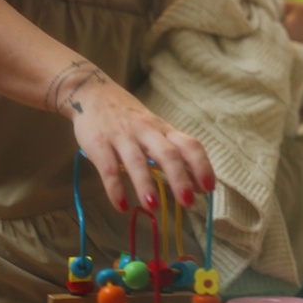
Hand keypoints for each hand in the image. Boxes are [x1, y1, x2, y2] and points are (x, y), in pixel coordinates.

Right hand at [54, 62, 214, 212]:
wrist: (93, 94)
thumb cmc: (131, 120)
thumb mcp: (156, 132)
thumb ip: (175, 155)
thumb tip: (198, 186)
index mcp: (164, 130)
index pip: (190, 145)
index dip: (202, 166)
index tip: (210, 188)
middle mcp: (146, 132)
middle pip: (168, 154)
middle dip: (180, 178)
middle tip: (188, 203)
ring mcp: (122, 137)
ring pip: (137, 162)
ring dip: (146, 185)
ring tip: (154, 207)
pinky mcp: (99, 144)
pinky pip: (108, 169)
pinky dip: (115, 189)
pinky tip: (122, 206)